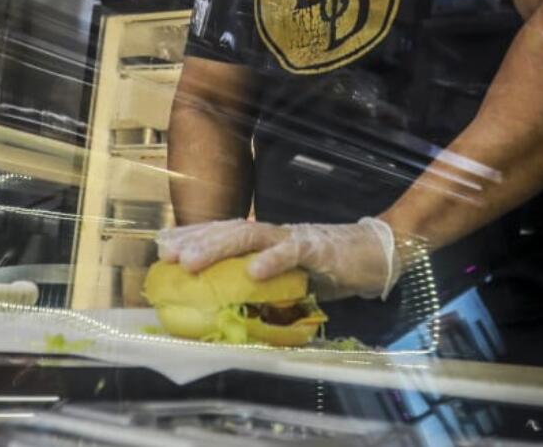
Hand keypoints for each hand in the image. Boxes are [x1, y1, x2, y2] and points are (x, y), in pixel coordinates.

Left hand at [156, 217, 396, 300]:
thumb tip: (234, 310)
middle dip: (196, 240)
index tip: (164, 245)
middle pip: (229, 230)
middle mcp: (275, 234)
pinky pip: (292, 251)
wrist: (378, 253)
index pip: (223, 233)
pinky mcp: (319, 248)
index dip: (194, 236)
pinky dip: (272, 259)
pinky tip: (253, 270)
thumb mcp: (292, 282)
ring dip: (219, 246)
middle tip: (168, 254)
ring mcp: (295, 238)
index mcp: (266, 241)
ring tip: (193, 261)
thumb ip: (266, 290)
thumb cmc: (332, 270)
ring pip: (251, 235)